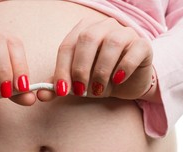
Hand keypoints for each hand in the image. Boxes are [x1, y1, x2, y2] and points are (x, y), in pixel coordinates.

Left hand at [37, 17, 154, 100]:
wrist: (128, 82)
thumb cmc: (99, 78)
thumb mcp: (77, 82)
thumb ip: (60, 85)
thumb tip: (40, 95)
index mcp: (83, 31)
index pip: (67, 46)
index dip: (62, 69)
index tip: (62, 91)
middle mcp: (103, 26)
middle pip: (87, 40)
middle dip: (80, 69)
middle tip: (80, 91)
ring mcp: (125, 32)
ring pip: (111, 44)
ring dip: (101, 71)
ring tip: (98, 90)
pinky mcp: (143, 44)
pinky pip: (134, 51)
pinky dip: (124, 67)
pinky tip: (118, 80)